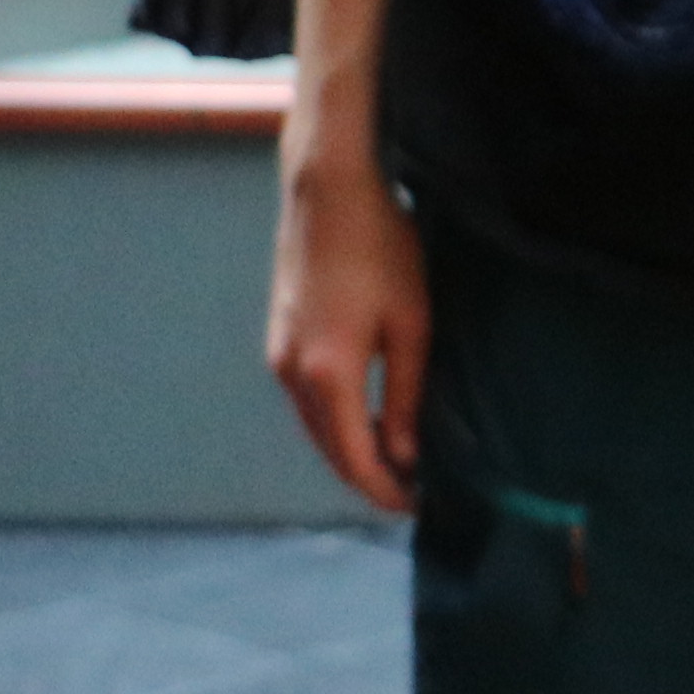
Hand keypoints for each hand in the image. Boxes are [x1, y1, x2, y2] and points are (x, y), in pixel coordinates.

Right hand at [267, 151, 431, 518]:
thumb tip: (403, 454)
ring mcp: (279, 353)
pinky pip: (304, 399)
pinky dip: (331, 421)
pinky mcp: (279, 334)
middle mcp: (291, 373)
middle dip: (366, 477)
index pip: (354, 459)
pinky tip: (361, 417)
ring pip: (313, 426)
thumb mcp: (411, 324)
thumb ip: (405, 396)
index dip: (384, 490)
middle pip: (327, 450)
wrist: (328, 188)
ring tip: (392, 460)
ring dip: (347, 449)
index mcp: (328, 374)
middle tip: (408, 491)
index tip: (415, 505)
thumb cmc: (381, 248)